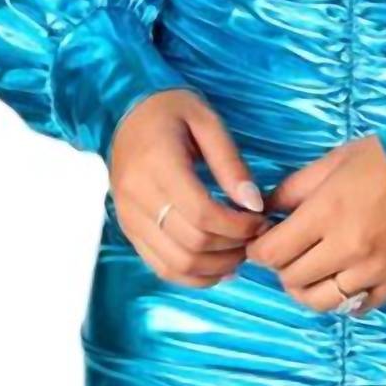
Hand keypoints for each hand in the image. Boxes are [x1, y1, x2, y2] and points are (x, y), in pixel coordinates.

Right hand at [108, 90, 268, 286]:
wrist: (124, 111)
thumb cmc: (171, 111)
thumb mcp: (207, 122)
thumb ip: (231, 163)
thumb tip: (254, 204)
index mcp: (157, 163)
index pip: (202, 214)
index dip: (238, 226)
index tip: (261, 219)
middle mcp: (136, 195)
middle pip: (191, 243)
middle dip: (232, 247)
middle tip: (256, 236)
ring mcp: (128, 216)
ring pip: (176, 263)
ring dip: (215, 267)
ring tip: (240, 253)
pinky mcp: (128, 229)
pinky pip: (160, 266)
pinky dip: (192, 275)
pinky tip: (218, 266)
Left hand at [242, 133, 385, 314]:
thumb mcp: (334, 161)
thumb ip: (293, 189)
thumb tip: (264, 212)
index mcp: (327, 213)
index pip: (273, 252)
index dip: (258, 251)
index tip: (262, 244)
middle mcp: (348, 247)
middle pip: (292, 280)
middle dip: (281, 268)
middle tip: (288, 254)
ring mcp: (375, 270)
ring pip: (322, 302)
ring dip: (308, 290)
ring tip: (312, 274)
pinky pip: (359, 307)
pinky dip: (344, 299)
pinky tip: (344, 281)